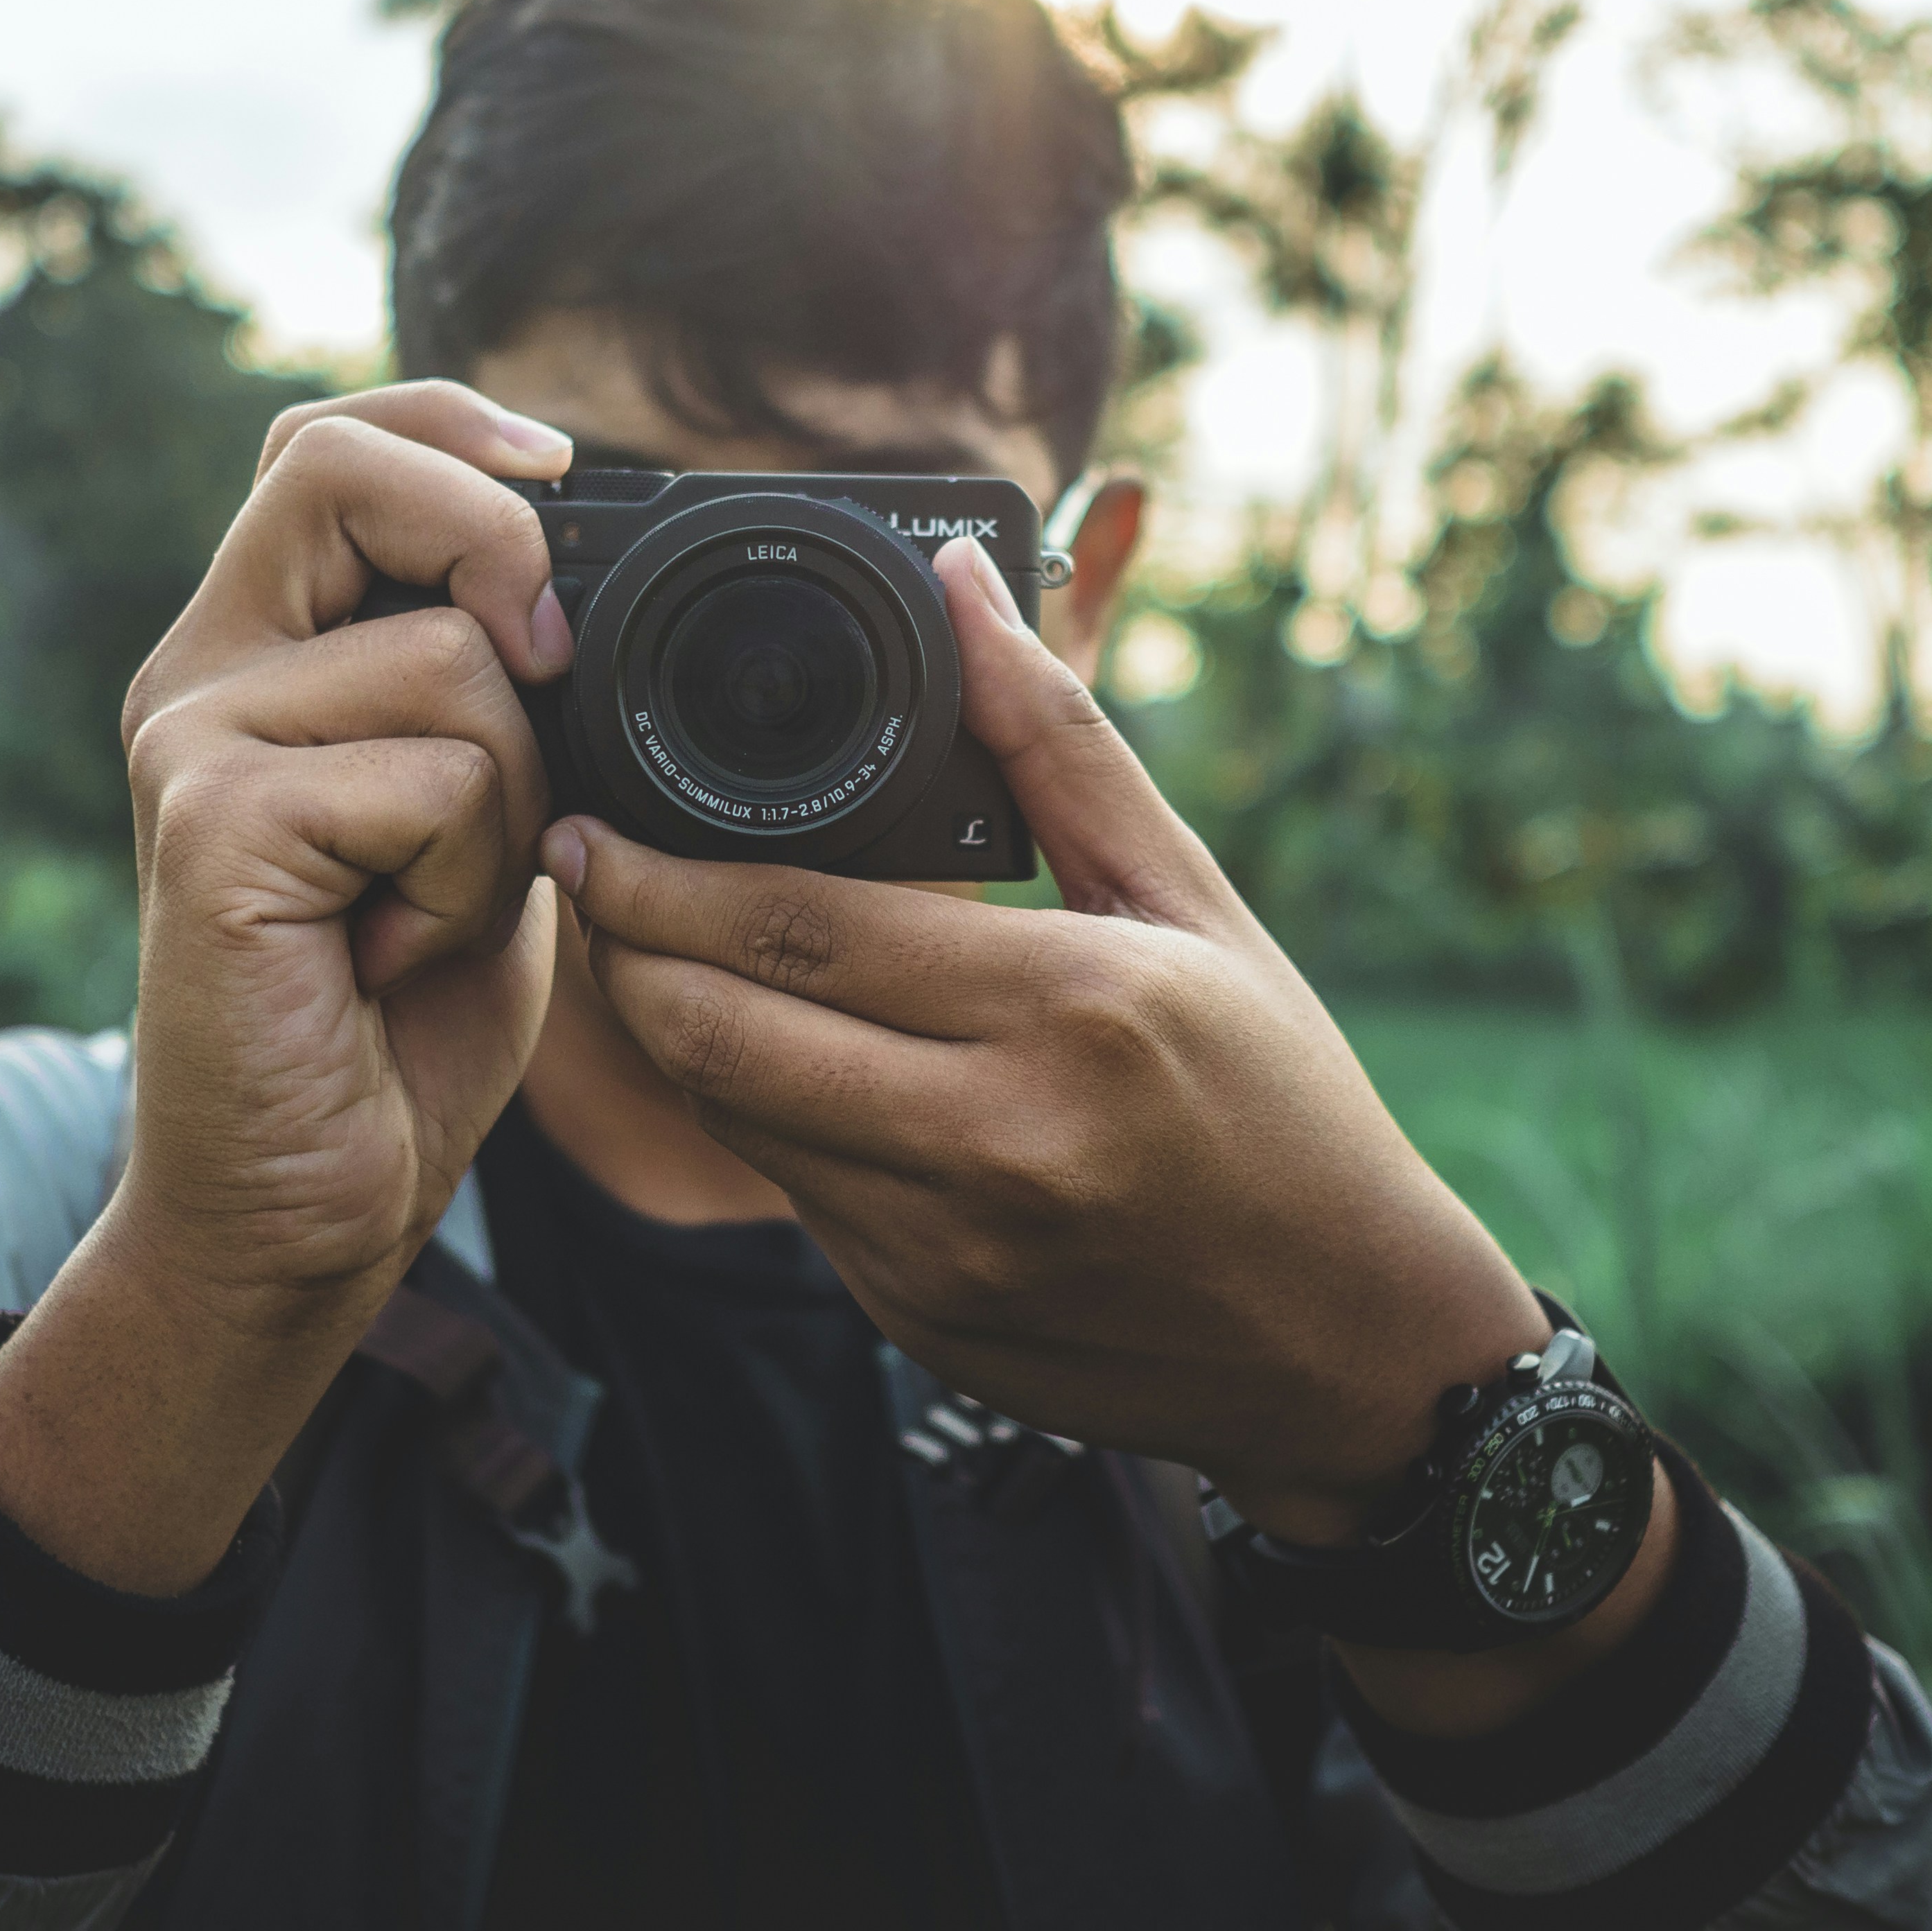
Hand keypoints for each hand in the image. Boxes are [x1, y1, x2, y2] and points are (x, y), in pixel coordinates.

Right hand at [111, 381, 576, 1312]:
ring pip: (452, 659)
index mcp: (255, 655)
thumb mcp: (472, 816)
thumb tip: (580, 585)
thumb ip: (491, 695)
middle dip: (494, 547)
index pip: (321, 445)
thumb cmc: (395, 1020)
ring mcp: (190, 741)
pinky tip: (395, 955)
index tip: (562, 465)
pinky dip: (468, 882)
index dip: (443, 423)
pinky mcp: (213, 824)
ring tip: (433, 907)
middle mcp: (198, 674)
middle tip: (544, 679)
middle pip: (343, 469)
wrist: (304, 1205)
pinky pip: (436, 777)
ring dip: (511, 805)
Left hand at [549, 535, 1548, 1545]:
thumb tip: (962, 583)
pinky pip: (790, 1195)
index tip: (593, 825)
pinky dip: (753, 1114)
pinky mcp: (919, 1320)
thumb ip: (1058, 739)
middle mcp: (997, 1142)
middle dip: (622, 948)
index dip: (661, 877)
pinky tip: (761, 1051)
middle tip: (583, 876)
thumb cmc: (1282, 1102)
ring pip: (733, 1120)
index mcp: (1071, 1012)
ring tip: (646, 947)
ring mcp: (947, 1251)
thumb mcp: (1191, 900)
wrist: (1347, 1347)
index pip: (800, 927)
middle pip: (721, 1032)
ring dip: (669, 1029)